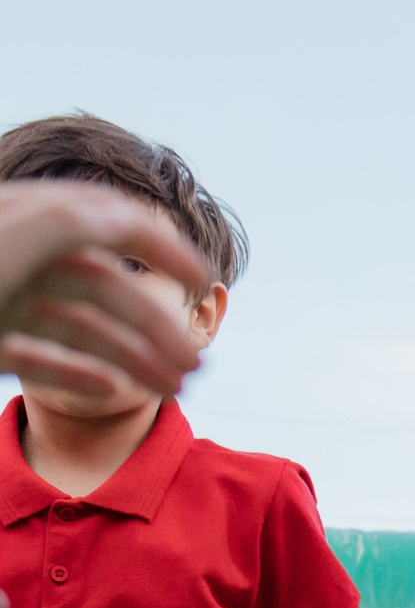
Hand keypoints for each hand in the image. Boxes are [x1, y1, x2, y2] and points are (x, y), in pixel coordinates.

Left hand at [0, 181, 208, 399]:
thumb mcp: (5, 243)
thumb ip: (65, 222)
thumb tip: (129, 216)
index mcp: (29, 222)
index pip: (111, 222)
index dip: (163, 246)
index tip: (202, 278)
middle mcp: (24, 259)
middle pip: (108, 290)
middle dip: (158, 327)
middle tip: (195, 365)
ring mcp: (8, 301)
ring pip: (85, 329)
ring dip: (133, 359)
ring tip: (171, 389)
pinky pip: (43, 360)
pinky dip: (78, 376)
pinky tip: (111, 391)